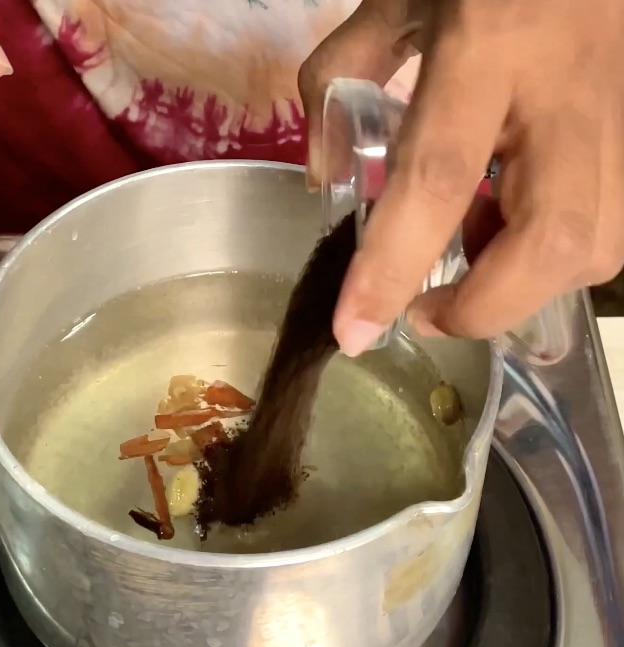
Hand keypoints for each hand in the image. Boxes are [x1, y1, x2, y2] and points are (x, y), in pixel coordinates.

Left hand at [300, 0, 623, 355]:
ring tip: (468, 261)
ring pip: (599, 244)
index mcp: (491, 42)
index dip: (393, 268)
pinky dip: (551, 255)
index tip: (354, 331)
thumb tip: (325, 175)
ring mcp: (619, 110)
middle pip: (555, 240)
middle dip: (484, 306)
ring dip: (524, 284)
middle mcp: (569, 87)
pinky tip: (509, 227)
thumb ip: (341, 76)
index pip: (438, 178)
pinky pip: (609, 223)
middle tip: (425, 312)